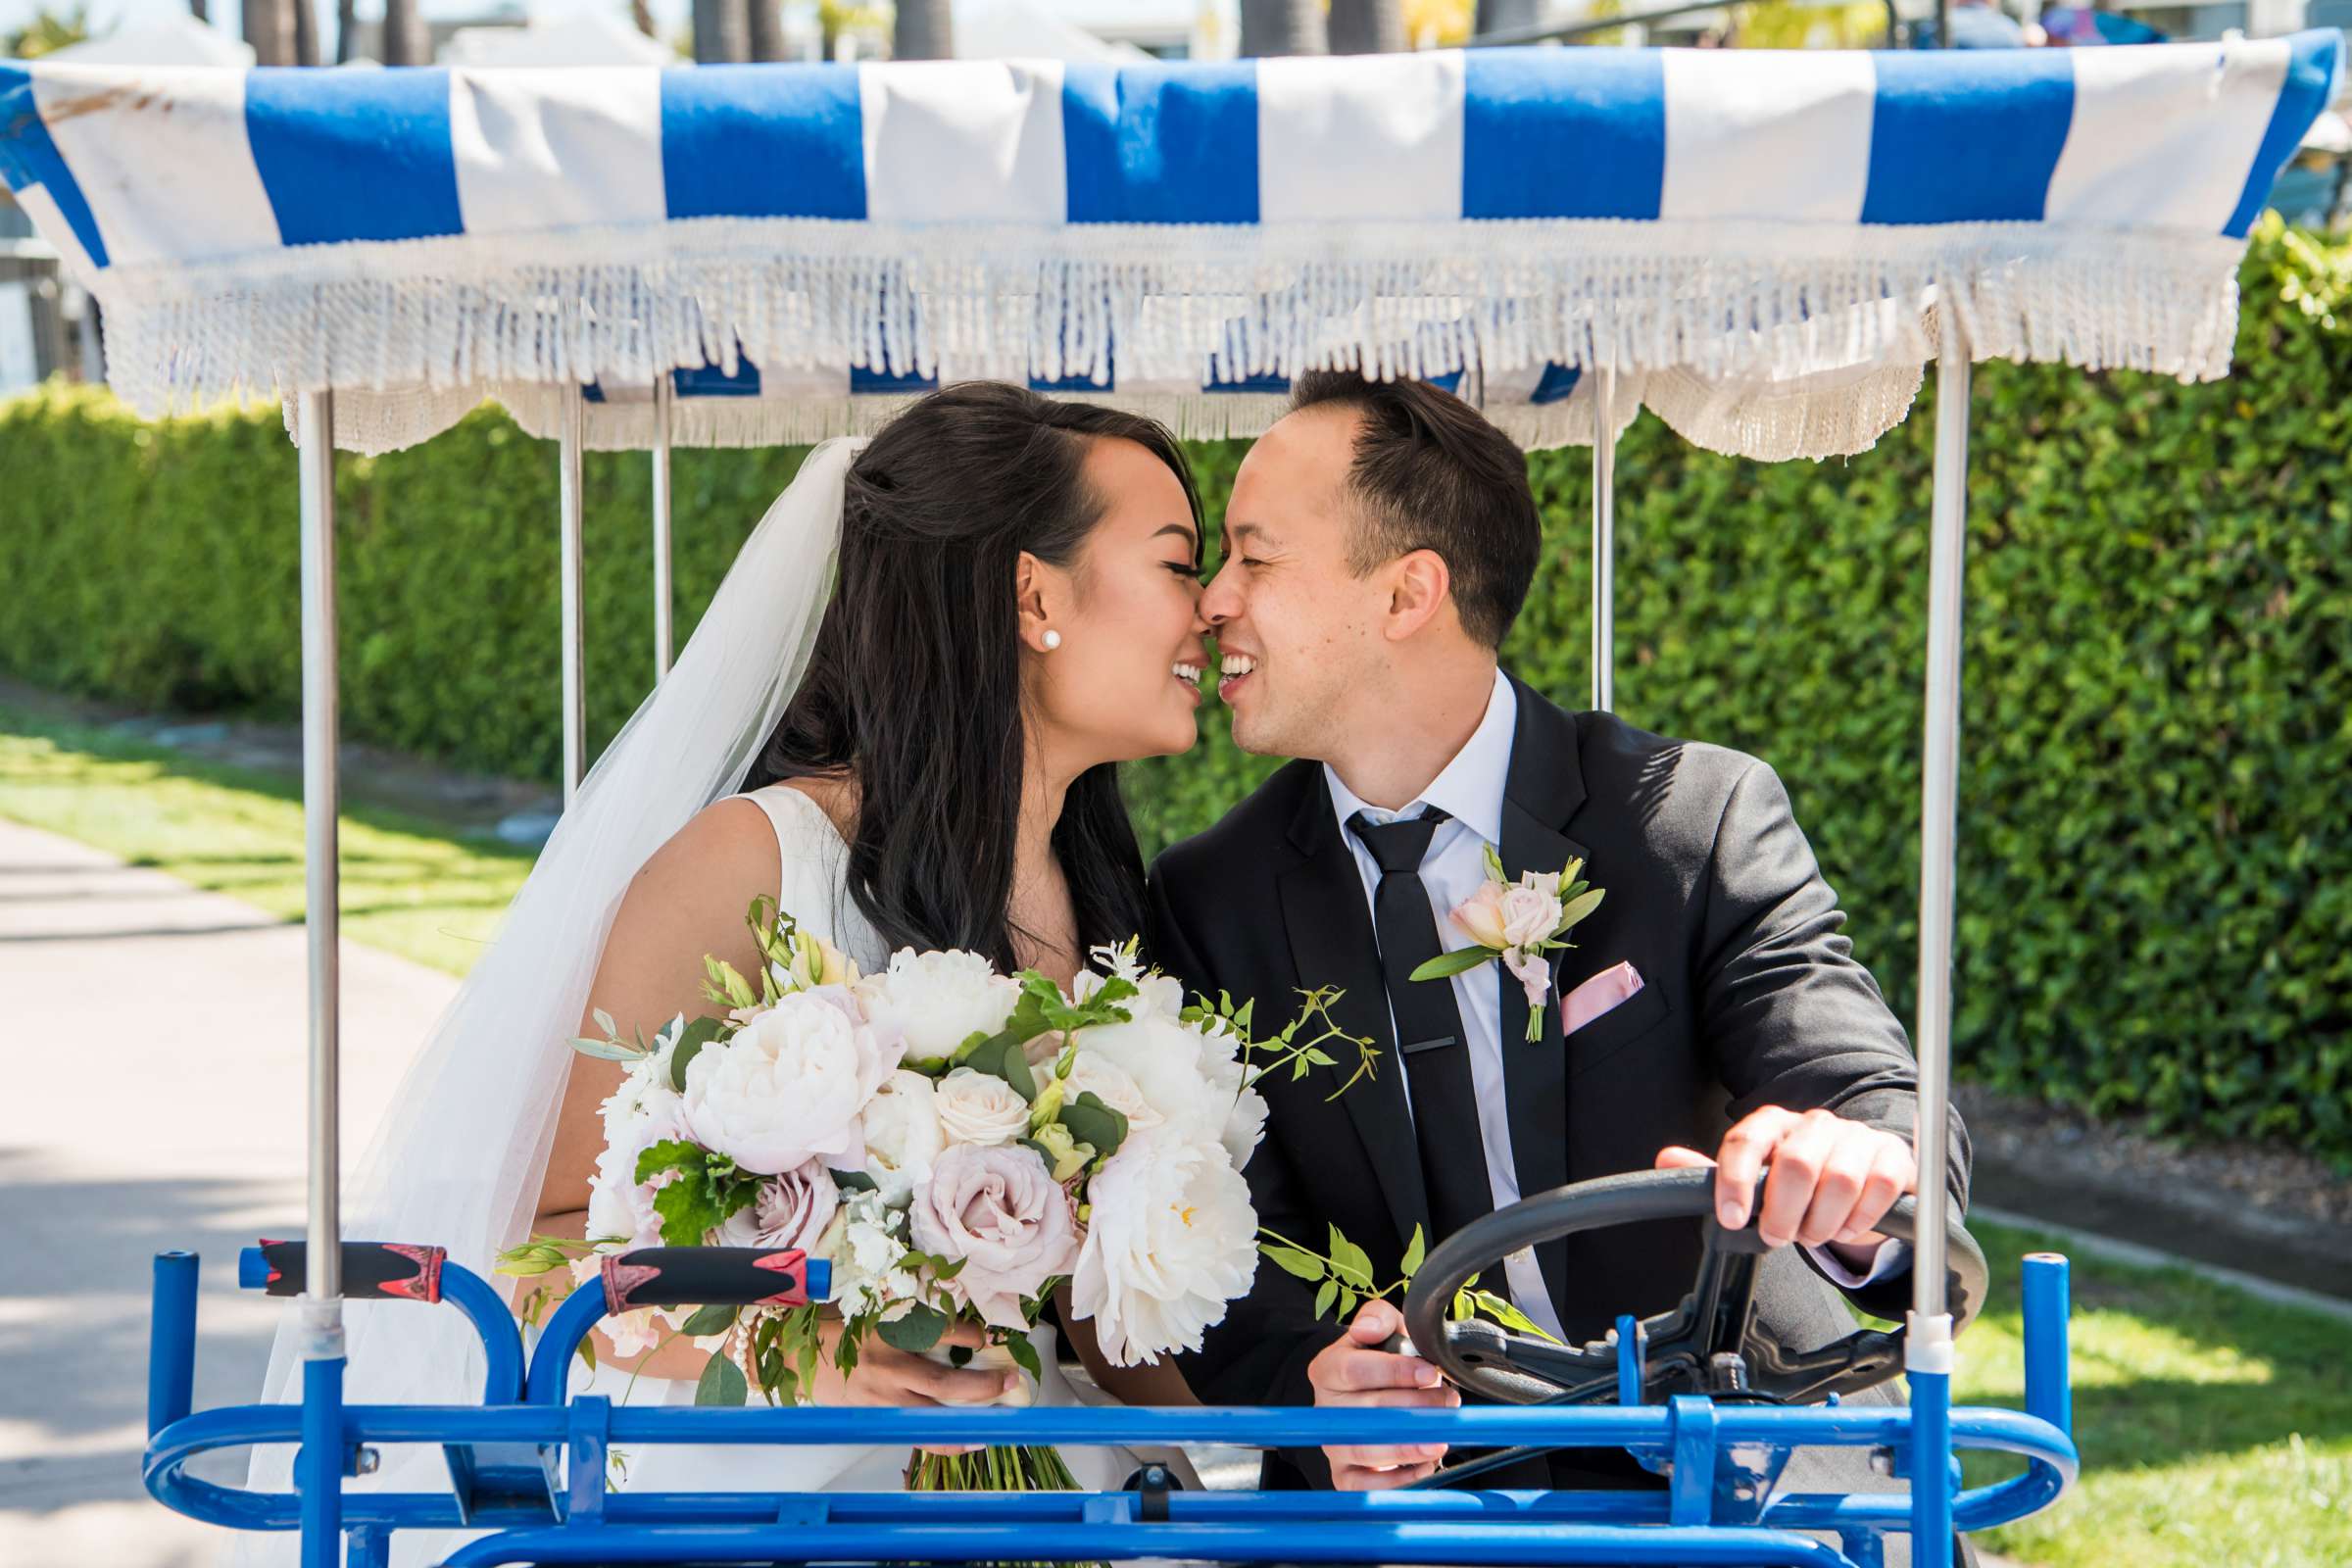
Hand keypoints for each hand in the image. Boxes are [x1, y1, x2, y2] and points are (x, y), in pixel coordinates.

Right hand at [803, 1316, 1015, 1455]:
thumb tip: (958, 1329)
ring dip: (967, 1421)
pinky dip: (942, 1440)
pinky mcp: (873, 1417)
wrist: (794, 1356)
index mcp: (889, 1331)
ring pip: (931, 1416)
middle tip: (1010, 1380)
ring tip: (996, 1422)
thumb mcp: (875, 1313)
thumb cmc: (839, 1331)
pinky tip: (966, 1441)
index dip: (970, 1334)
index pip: (940, 1331)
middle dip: (982, 1385)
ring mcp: (880, 1397)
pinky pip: (913, 1433)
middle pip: (943, 1383)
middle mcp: (887, 1367)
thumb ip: (911, 1320)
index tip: (989, 1337)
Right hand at [1307, 1298, 1458, 1490]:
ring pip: (1364, 1449)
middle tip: (1448, 1402)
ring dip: (1408, 1445)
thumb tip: (1367, 1329)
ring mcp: (1333, 1444)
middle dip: (1413, 1408)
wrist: (1370, 1392)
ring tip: (1441, 1437)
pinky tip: (1425, 1465)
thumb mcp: (1382, 1329)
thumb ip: (1378, 1318)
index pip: (1353, 1370)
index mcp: (1327, 1368)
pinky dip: (1398, 1479)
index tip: (1429, 1372)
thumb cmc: (1381, 1359)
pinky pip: (1365, 1486)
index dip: (1393, 1372)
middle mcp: (1324, 1409)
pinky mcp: (1344, 1475)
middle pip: (1364, 1412)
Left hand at [1657, 1106, 1915, 1265]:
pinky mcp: (1892, 1156)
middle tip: (1778, 1236)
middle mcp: (1815, 1124)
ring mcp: (1856, 1137)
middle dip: (1783, 1212)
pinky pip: (1878, 1187)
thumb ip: (1714, 1173)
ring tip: (1812, 1234)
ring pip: (1840, 1179)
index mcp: (1774, 1124)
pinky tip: (1845, 1226)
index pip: (1746, 1141)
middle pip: (1796, 1163)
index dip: (1734, 1181)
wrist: (1861, 1174)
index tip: (1730, 1218)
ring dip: (1822, 1221)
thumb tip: (1667, 1159)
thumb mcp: (1755, 1178)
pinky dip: (1859, 1218)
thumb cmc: (1798, 1181)